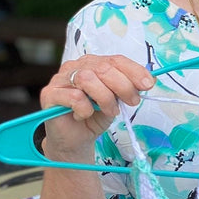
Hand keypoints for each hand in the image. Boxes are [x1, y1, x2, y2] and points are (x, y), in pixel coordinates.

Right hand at [40, 55, 155, 159]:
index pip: (115, 59)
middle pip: (103, 67)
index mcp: (93, 63)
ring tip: (110, 111)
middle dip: (123, 86)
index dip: (134, 70)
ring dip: (105, 98)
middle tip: (132, 102)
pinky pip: (74, 97)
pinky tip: (85, 115)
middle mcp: (75, 66)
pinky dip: (85, 108)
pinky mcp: (49, 94)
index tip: (148, 84)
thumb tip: (149, 80)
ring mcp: (60, 79)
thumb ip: (128, 87)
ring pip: (87, 79)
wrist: (76, 139)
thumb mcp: (117, 100)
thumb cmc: (95, 116)